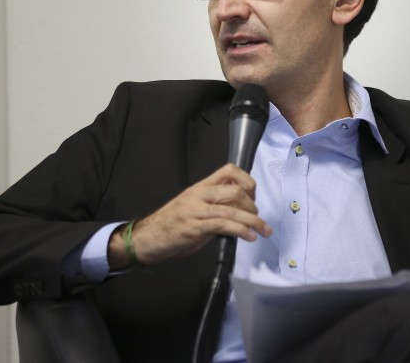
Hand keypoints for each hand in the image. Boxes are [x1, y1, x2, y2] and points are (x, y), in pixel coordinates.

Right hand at [108, 163, 271, 268]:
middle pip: (235, 189)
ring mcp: (196, 210)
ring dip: (253, 221)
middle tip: (257, 218)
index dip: (246, 181)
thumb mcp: (193, 210)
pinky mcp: (195, 227)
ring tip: (263, 230)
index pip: (228, 171)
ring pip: (232, 208)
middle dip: (252, 205)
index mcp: (199, 187)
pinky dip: (241, 230)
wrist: (146, 239)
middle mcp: (198, 195)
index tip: (253, 196)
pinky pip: (224, 224)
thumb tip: (238, 214)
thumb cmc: (170, 226)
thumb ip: (213, 208)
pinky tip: (249, 236)